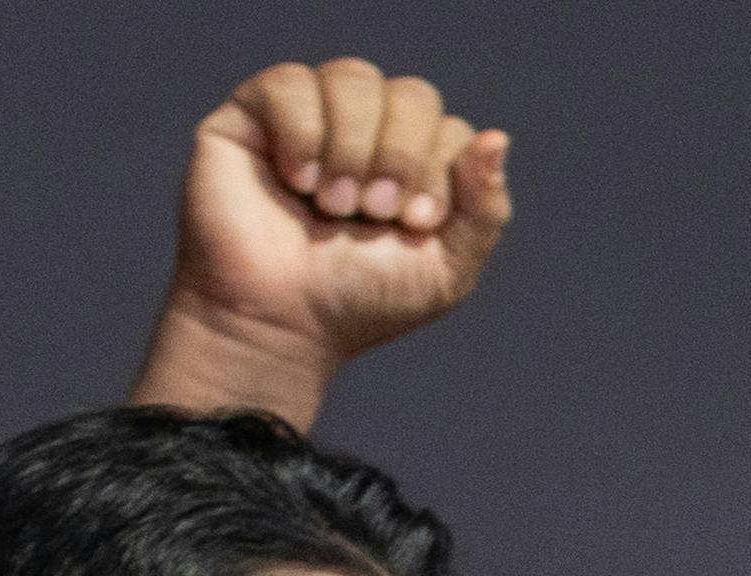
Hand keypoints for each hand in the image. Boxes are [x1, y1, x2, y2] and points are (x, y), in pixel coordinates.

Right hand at [135, 60, 515, 428]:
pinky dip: (303, 134)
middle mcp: (366, 126)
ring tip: (333, 206)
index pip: (449, 129)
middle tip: (375, 213)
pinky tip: (296, 180)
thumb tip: (498, 137)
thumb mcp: (447, 268)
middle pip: (412, 95)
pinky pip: (291, 82)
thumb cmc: (362, 299)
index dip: (439, 173)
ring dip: (354, 149)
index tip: (416, 225)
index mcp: (414, 159)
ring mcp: (311, 113)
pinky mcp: (253, 112)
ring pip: (355, 78)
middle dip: (402, 158)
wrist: (281, 321)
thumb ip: (486, 208)